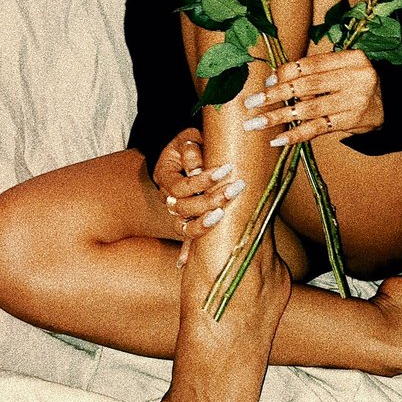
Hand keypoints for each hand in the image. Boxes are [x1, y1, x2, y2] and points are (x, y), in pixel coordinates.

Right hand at [153, 129, 246, 262]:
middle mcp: (167, 196)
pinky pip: (184, 238)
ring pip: (183, 226)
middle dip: (211, 199)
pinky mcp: (186, 219)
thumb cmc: (191, 141)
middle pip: (184, 208)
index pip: (182, 186)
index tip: (226, 169)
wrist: (184, 149)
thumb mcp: (189, 137)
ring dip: (204, 223)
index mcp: (165, 175)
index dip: (203, 180)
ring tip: (223, 214)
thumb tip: (196, 165)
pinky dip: (185, 251)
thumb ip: (192, 148)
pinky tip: (183, 264)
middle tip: (236, 187)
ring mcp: (175, 211)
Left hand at [241, 50, 383, 146]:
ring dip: (278, 117)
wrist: (390, 105)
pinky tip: (277, 140)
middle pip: (307, 85)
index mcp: (351, 58)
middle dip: (275, 95)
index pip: (311, 64)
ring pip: (309, 109)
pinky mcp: (351, 122)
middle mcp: (355, 77)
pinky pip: (318, 129)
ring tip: (256, 124)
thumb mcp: (343, 68)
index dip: (286, 72)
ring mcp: (355, 101)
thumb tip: (275, 81)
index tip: (266, 81)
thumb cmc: (356, 83)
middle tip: (251, 103)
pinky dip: (296, 135)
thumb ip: (316, 71)